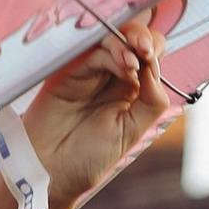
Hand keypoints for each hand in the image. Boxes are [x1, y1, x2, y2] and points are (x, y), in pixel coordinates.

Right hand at [19, 24, 173, 208]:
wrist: (51, 170)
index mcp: (130, 89)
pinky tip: (121, 64)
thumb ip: (151, 101)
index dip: (154, 51)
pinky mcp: (68, 69)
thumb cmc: (88, 156)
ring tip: (132, 61)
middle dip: (143, 39)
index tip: (154, 61)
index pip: (149, 56)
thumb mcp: (131, 131)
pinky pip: (90, 49)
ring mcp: (89, 70)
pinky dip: (110, 51)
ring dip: (127, 43)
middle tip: (146, 51)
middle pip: (132, 39)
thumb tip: (156, 69)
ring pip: (112, 38)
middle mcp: (111, 74)